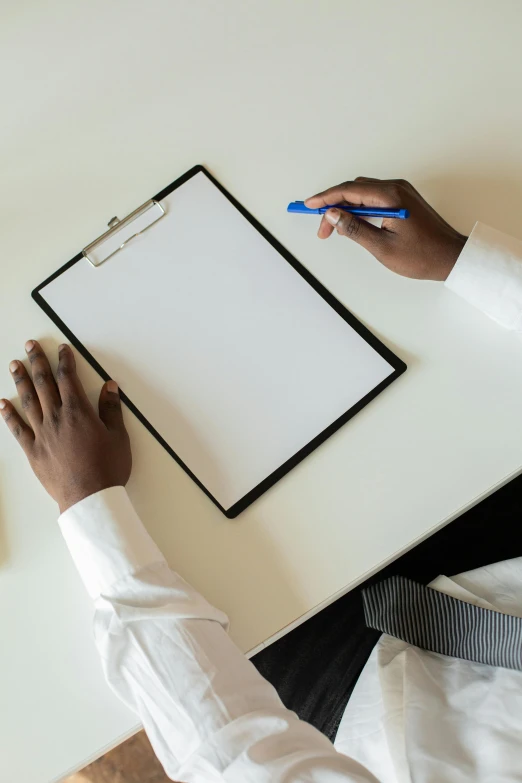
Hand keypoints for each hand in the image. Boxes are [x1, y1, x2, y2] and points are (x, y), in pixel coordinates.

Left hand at [0, 341, 131, 512]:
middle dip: (38, 362)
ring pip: (29, 401)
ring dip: (21, 381)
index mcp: (79, 412)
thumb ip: (111, 409)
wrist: (90, 498)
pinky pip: (18, 429)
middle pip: (44, 383)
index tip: (62, 349)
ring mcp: (43, 434)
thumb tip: (110, 387)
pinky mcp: (33, 451)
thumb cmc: (108, 469)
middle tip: (30, 346)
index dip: (65, 361)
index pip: (69, 378)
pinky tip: (3, 404)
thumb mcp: (119, 436)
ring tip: (14, 365)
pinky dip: (9, 415)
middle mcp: (57, 419)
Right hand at [305, 177, 466, 280]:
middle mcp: (396, 188)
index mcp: (391, 196)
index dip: (325, 198)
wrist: (451, 257)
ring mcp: (401, 192)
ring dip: (345, 208)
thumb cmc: (422, 256)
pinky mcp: (404, 200)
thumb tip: (333, 215)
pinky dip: (359, 208)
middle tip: (321, 229)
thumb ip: (354, 229)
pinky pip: (374, 197)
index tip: (308, 205)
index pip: (349, 191)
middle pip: (354, 189)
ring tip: (333, 228)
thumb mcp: (382, 247)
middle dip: (333, 206)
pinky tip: (352, 222)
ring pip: (363, 193)